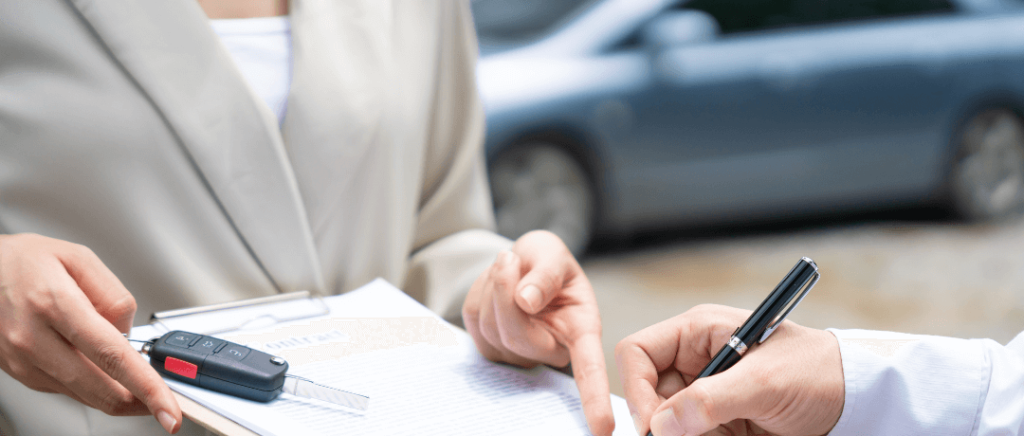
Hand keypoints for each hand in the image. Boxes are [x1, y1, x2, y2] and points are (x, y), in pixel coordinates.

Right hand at [0, 234, 181, 432]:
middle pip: (99, 388)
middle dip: (139, 402)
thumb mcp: (80, 259)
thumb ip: (114, 297)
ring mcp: (23, 360)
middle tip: (163, 403)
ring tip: (137, 384)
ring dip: (118, 396)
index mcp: (55, 304)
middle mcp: (34, 337)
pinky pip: (67, 389)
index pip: (112, 356)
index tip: (168, 408)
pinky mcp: (20, 373)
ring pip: (85, 395)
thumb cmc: (26, 262)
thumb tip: (128, 336)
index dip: (147, 387)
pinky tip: (100, 369)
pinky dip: (92, 386)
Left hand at [463, 230, 613, 435]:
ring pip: (490, 326)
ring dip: (491, 286)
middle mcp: (552, 350)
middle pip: (518, 336)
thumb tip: (527, 301)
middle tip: (511, 257)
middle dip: (505, 289)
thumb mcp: (553, 254)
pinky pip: (473, 318)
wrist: (522, 262)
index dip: (594, 397)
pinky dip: (479, 291)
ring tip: (509, 266)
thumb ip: (546, 273)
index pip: (589, 368)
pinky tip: (496, 283)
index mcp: (581, 330)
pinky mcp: (490, 348)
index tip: (603, 428)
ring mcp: (519, 354)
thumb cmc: (546, 261)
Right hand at [616, 304, 843, 435]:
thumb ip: (711, 399)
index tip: (654, 423)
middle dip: (661, 423)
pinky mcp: (720, 423)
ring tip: (726, 434)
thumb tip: (662, 424)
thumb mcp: (766, 382)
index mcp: (699, 332)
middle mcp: (697, 361)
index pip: (638, 353)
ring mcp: (708, 395)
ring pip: (668, 424)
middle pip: (648, 395)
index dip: (636, 387)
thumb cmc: (820, 372)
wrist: (860, 402)